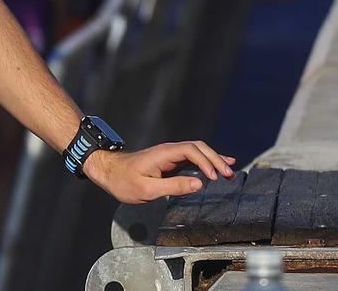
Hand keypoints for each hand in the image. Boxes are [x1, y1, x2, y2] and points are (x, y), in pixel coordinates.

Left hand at [83, 140, 235, 203]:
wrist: (108, 171)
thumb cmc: (124, 181)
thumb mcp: (147, 189)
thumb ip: (173, 187)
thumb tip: (200, 184)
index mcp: (163, 154)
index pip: (191, 151)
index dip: (206, 162)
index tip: (215, 177)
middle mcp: (168, 150)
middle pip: (198, 148)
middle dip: (216, 159)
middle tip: (229, 174)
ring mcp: (170, 155)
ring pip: (197, 151)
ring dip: (214, 159)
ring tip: (230, 171)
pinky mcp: (170, 161)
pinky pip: (192, 158)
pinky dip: (206, 162)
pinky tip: (217, 168)